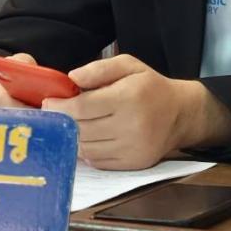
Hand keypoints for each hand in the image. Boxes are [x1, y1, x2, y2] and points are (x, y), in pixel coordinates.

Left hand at [43, 53, 230, 169]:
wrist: (180, 114)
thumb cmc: (150, 86)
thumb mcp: (129, 65)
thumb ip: (99, 69)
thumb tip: (72, 78)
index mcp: (129, 98)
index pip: (82, 108)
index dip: (60, 107)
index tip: (49, 102)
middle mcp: (132, 127)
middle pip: (81, 129)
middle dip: (63, 121)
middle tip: (54, 113)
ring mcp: (133, 149)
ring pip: (87, 148)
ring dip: (73, 137)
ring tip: (71, 124)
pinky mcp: (132, 164)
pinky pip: (98, 161)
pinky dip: (87, 150)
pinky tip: (88, 137)